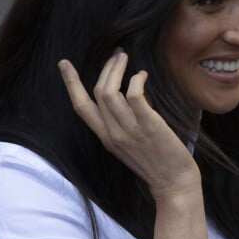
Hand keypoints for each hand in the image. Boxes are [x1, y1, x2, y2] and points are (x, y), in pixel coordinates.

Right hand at [58, 52, 199, 199]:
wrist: (174, 183)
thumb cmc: (156, 162)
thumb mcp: (130, 145)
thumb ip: (123, 123)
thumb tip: (129, 94)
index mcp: (105, 138)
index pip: (80, 107)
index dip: (70, 84)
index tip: (64, 63)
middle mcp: (113, 134)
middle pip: (97, 93)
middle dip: (104, 68)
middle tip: (116, 55)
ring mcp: (129, 130)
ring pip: (110, 92)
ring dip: (116, 69)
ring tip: (125, 58)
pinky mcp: (148, 126)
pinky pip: (134, 95)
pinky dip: (136, 80)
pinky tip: (143, 75)